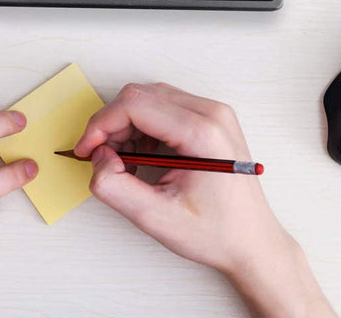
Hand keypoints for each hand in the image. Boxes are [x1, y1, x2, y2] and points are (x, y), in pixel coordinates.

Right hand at [75, 83, 333, 317]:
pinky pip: (161, 106)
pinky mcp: (208, 119)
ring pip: (147, 98)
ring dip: (125, 126)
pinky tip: (141, 157)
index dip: (100, 124)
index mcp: (202, 133)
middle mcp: (211, 113)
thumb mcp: (157, 218)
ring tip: (124, 163)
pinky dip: (140, 128)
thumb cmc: (217, 233)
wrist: (254, 244)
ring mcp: (212, 113)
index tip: (86, 150)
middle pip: (138, 96)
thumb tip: (96, 158)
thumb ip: (115, 186)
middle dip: (111, 125)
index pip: (134, 104)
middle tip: (102, 159)